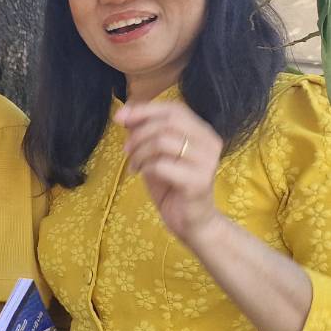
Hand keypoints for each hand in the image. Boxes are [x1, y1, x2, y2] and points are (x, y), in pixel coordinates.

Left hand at [115, 100, 223, 244]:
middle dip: (139, 132)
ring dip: (139, 152)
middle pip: (168, 122)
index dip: (145, 110)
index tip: (120, 117)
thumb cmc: (172, 186)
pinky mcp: (198, 181)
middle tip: (126, 149)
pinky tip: (140, 174)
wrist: (190, 221)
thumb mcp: (155, 155)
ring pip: (162, 142)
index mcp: (202, 132)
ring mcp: (207, 162)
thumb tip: (123, 114)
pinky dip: (144, 167)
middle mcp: (210, 143)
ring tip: (133, 165)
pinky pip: (161, 165)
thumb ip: (145, 134)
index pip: (174, 109)